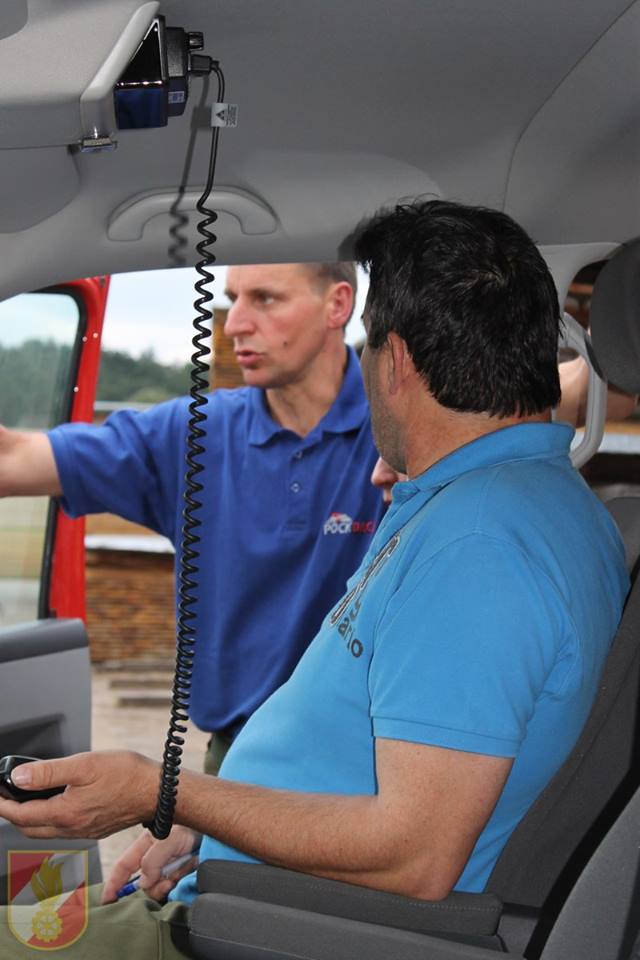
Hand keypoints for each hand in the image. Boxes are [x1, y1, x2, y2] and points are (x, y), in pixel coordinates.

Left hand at [0, 751, 158, 839]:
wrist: (159, 792)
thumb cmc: (127, 775)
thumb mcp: (85, 764)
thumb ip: (49, 772)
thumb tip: (19, 777)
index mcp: (66, 813)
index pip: (21, 814)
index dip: (2, 805)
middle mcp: (73, 828)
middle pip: (29, 827)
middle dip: (12, 814)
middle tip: (4, 797)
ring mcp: (85, 831)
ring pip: (45, 831)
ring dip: (30, 818)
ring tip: (25, 798)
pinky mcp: (96, 829)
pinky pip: (63, 830)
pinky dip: (49, 819)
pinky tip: (56, 804)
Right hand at [102, 826, 198, 903]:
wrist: (216, 825)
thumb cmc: (192, 824)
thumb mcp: (169, 838)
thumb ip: (153, 859)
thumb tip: (143, 883)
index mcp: (144, 846)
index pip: (123, 867)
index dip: (113, 884)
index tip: (106, 901)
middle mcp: (154, 858)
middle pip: (141, 883)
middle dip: (150, 888)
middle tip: (165, 883)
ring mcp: (167, 867)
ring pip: (157, 887)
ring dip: (167, 884)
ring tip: (179, 873)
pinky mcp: (180, 874)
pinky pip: (173, 887)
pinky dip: (179, 882)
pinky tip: (188, 869)